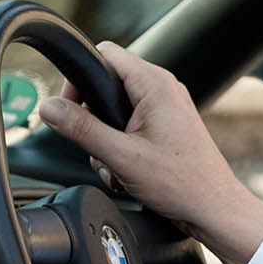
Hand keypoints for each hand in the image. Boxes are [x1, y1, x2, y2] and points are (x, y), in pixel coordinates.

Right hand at [38, 42, 262, 263]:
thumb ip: (81, 129)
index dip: (79, 78)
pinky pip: (130, 125)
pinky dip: (121, 147)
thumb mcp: (120, 156)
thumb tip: (48, 107)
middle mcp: (163, 88)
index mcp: (154, 84)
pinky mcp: (167, 126)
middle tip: (93, 145)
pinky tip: (127, 172)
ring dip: (106, 140)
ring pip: (116, 109)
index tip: (69, 107)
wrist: (214, 209)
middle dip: (92, 117)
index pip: (104, 54)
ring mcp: (167, 107)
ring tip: (117, 166)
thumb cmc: (181, 183)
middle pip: (107, 84)